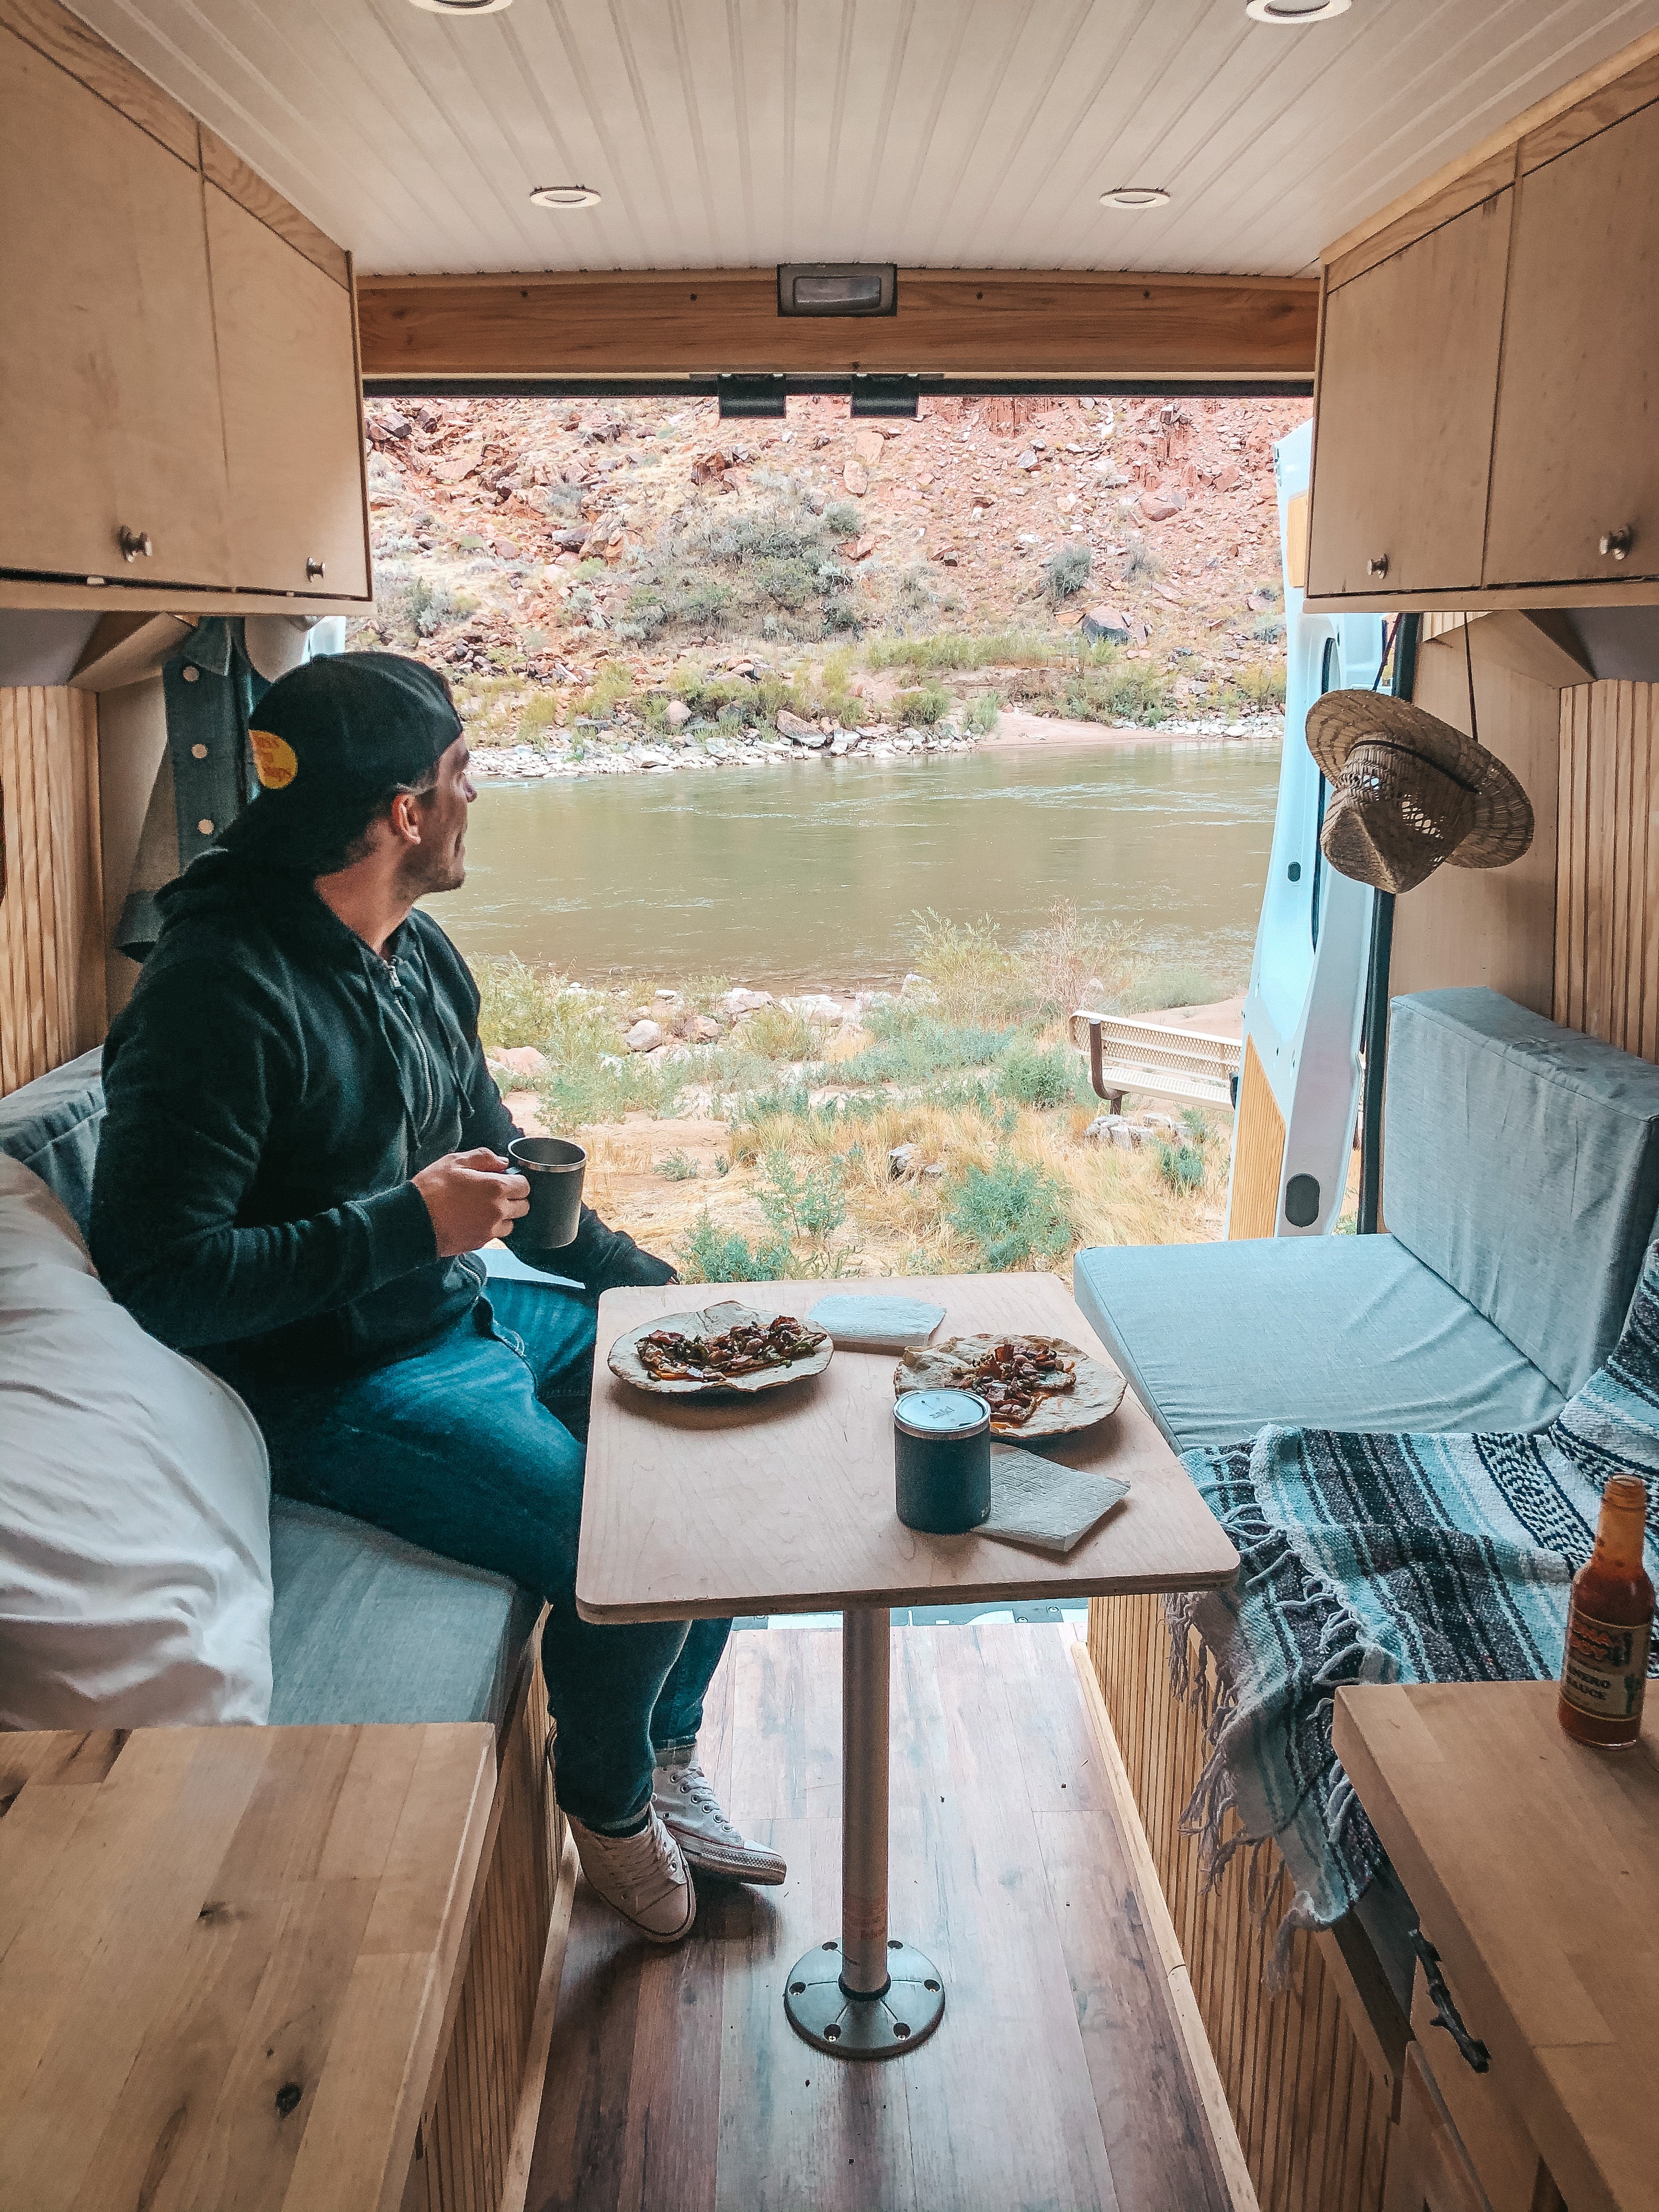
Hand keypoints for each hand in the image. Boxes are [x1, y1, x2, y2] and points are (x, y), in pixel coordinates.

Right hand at [413, 1148, 529, 1256]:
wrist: (413, 1220)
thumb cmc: (431, 1189)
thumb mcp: (455, 1161)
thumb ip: (484, 1158)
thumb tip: (502, 1163)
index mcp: (496, 1188)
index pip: (525, 1186)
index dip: (517, 1181)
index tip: (506, 1180)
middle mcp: (498, 1211)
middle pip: (523, 1207)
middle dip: (514, 1199)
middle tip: (495, 1194)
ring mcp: (489, 1230)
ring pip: (511, 1224)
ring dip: (504, 1217)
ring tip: (483, 1209)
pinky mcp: (479, 1243)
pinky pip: (494, 1235)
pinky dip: (489, 1228)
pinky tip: (472, 1220)